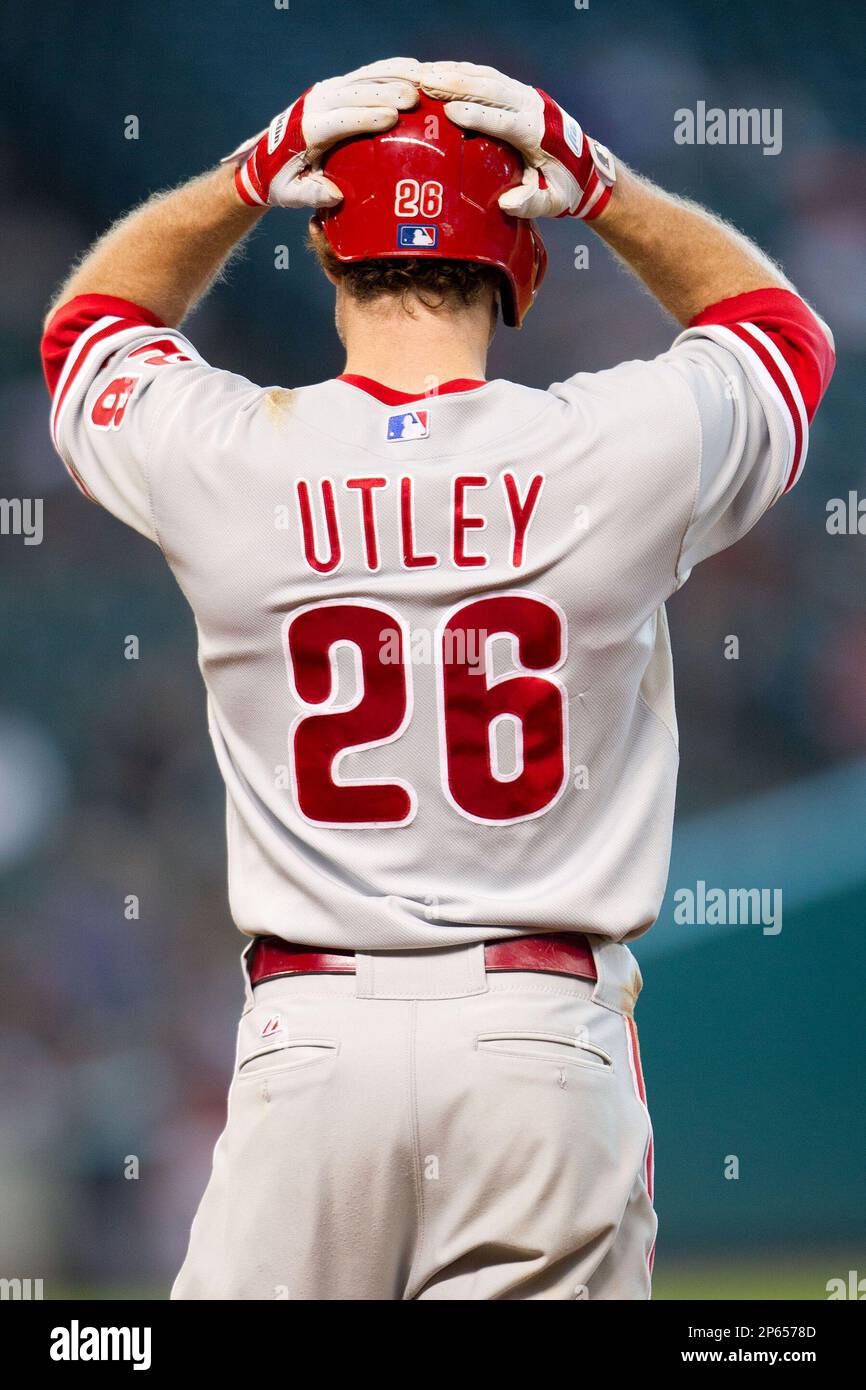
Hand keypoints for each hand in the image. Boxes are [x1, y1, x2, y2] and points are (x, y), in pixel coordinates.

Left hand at [223, 59, 420, 208]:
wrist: (267, 155)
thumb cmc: (283, 180)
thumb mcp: (290, 194)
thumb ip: (310, 195)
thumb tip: (335, 196)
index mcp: (306, 129)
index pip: (338, 120)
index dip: (364, 117)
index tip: (391, 118)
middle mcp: (316, 103)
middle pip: (353, 93)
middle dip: (384, 93)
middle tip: (413, 99)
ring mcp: (327, 91)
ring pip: (362, 77)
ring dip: (393, 76)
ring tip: (421, 79)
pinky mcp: (338, 87)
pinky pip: (366, 74)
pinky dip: (390, 69)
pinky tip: (413, 69)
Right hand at [419, 61, 614, 219]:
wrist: (585, 165)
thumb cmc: (565, 186)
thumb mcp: (554, 202)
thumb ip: (533, 202)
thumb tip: (507, 202)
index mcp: (539, 133)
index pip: (504, 121)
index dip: (478, 116)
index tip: (450, 113)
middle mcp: (532, 107)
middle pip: (492, 90)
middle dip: (458, 85)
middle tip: (426, 82)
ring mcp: (526, 96)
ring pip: (489, 78)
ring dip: (456, 74)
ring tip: (425, 73)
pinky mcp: (518, 92)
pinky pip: (489, 77)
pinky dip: (464, 72)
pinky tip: (441, 71)